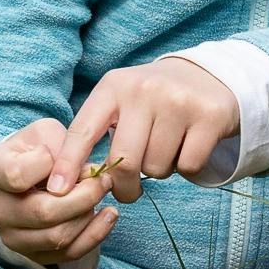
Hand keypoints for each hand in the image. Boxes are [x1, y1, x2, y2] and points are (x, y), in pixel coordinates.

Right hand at [0, 117, 122, 268]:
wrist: (25, 177)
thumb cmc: (37, 151)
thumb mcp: (45, 135)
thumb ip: (63, 146)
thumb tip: (85, 173)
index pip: (17, 175)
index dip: (51, 166)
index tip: (69, 157)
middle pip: (44, 213)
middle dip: (84, 195)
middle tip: (103, 179)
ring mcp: (13, 236)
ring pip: (59, 237)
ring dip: (89, 213)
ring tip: (101, 193)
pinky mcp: (34, 254)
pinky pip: (70, 253)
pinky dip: (96, 234)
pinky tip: (109, 214)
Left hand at [56, 56, 240, 191]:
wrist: (210, 77)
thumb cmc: (154, 101)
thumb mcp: (121, 101)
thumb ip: (97, 132)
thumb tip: (73, 182)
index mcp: (114, 86)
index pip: (83, 131)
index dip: (68, 164)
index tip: (58, 191)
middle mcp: (144, 90)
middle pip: (124, 161)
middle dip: (124, 186)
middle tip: (129, 192)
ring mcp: (179, 101)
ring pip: (157, 167)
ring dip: (159, 171)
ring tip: (166, 151)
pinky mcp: (210, 116)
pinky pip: (188, 165)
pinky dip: (186, 168)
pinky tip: (188, 148)